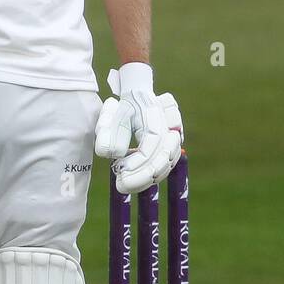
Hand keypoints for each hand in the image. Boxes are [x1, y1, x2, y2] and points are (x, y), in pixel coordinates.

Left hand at [94, 63, 183, 193]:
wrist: (141, 98)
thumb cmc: (126, 108)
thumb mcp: (113, 115)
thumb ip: (109, 132)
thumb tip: (112, 154)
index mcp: (156, 120)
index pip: (150, 148)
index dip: (136, 163)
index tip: (119, 170)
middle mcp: (170, 131)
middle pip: (161, 161)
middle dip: (141, 177)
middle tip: (121, 185)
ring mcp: (174, 141)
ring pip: (165, 167)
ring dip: (145, 179)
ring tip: (124, 184)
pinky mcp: (172, 150)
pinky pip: (164, 167)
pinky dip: (149, 176)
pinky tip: (133, 180)